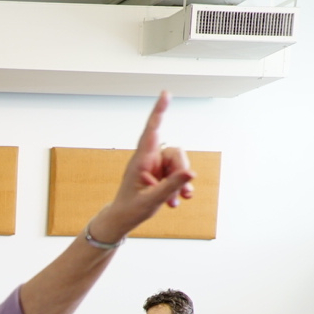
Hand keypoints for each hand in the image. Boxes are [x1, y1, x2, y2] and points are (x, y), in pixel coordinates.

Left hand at [90, 92, 195, 243]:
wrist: (123, 219)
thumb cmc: (130, 209)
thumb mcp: (151, 200)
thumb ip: (170, 186)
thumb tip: (191, 173)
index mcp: (141, 160)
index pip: (152, 130)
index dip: (159, 111)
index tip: (165, 93)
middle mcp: (149, 159)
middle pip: (176, 153)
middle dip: (182, 170)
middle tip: (182, 192)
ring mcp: (156, 167)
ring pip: (180, 165)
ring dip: (181, 184)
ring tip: (175, 201)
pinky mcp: (162, 175)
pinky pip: (179, 175)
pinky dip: (179, 188)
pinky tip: (175, 202)